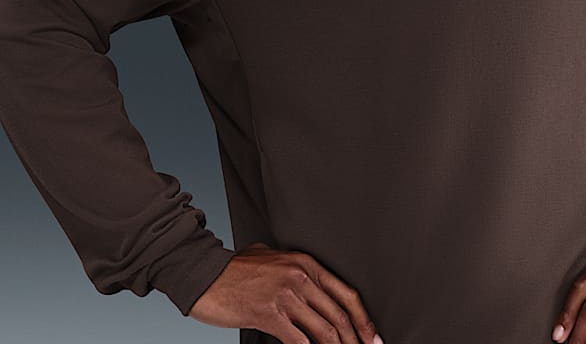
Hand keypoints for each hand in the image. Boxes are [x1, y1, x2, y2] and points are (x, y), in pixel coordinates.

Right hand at [189, 241, 383, 343]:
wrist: (206, 275)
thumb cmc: (236, 268)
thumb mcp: (270, 256)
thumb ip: (290, 265)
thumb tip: (303, 278)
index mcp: (306, 263)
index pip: (346, 293)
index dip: (363, 318)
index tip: (372, 336)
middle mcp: (301, 277)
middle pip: (338, 315)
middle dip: (356, 339)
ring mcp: (286, 296)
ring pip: (324, 330)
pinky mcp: (270, 315)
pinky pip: (299, 341)